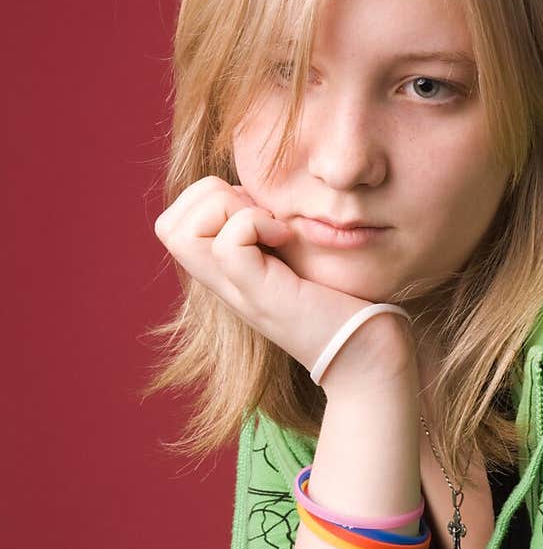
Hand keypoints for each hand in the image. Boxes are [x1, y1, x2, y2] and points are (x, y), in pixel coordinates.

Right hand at [154, 176, 413, 392]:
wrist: (370, 357)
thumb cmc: (347, 306)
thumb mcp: (300, 257)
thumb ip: (274, 229)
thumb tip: (260, 191)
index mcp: (229, 273)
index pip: (174, 224)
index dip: (207, 199)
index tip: (257, 210)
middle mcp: (225, 284)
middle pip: (168, 227)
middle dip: (209, 198)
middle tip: (260, 214)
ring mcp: (239, 292)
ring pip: (180, 231)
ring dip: (228, 208)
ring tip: (272, 226)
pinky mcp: (263, 297)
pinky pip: (227, 244)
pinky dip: (254, 224)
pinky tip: (288, 238)